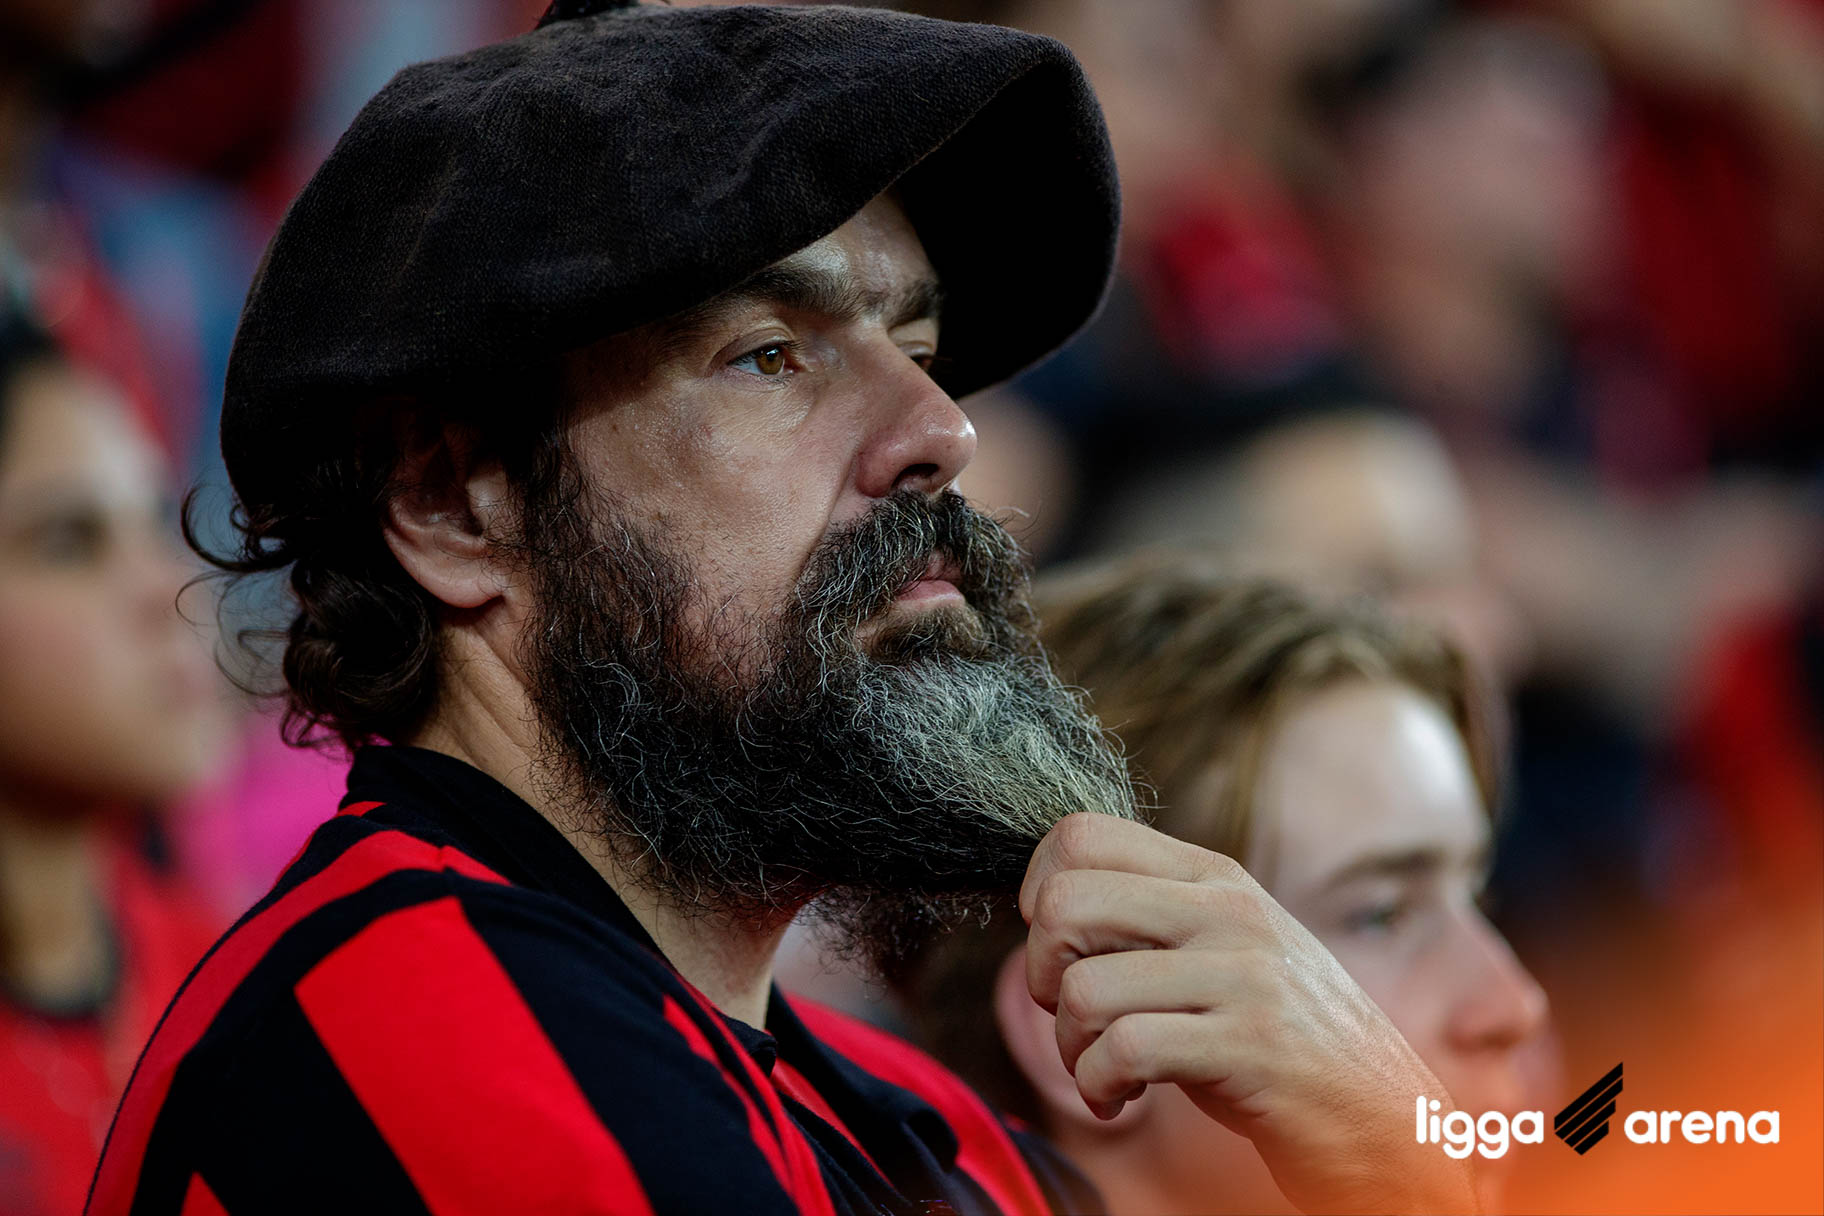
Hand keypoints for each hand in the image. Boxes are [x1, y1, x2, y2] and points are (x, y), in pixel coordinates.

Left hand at [1020, 814, 1479, 1215]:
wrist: (1389, 1116)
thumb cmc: (1284, 1038)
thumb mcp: (1223, 951)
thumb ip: (1150, 920)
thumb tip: (1043, 908)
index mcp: (1214, 876)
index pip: (1081, 833)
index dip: (1038, 891)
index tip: (1061, 949)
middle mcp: (1227, 911)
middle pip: (1065, 902)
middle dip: (1040, 972)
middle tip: (1073, 1014)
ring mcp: (1243, 976)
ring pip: (1085, 987)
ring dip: (1070, 1046)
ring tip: (1102, 1068)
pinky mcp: (1250, 1046)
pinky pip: (1124, 1050)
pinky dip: (1098, 1086)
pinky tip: (1122, 1098)